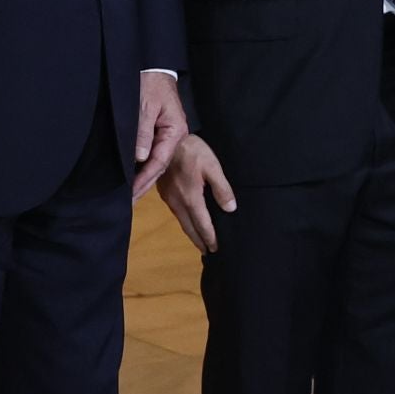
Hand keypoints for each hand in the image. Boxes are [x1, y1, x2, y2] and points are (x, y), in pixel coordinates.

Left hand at [133, 70, 187, 198]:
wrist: (154, 67)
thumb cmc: (151, 83)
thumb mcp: (145, 107)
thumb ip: (142, 132)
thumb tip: (139, 158)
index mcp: (175, 131)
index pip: (159, 161)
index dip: (145, 178)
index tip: (132, 192)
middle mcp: (174, 135)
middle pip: (159, 165)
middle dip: (144, 183)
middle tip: (129, 200)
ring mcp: (168, 134)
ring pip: (156, 160)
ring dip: (143, 177)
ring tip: (131, 193)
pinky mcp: (160, 131)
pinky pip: (152, 152)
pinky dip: (143, 165)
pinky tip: (134, 174)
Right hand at [158, 134, 235, 251]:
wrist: (167, 141)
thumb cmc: (193, 151)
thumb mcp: (212, 166)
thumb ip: (222, 188)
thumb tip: (230, 209)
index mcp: (191, 198)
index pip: (202, 224)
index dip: (210, 238)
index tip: (216, 249)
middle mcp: (178, 202)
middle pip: (190, 228)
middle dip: (200, 241)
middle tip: (208, 252)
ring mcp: (169, 198)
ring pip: (181, 222)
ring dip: (191, 233)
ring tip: (200, 242)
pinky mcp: (164, 193)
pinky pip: (176, 213)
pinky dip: (184, 222)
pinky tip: (188, 221)